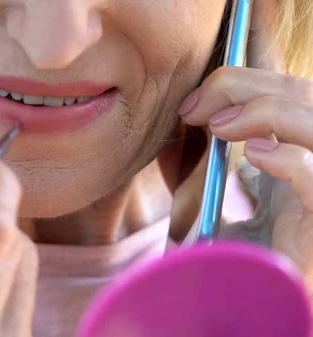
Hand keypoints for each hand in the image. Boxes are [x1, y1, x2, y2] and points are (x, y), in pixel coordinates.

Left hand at [178, 0, 312, 283]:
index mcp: (301, 150)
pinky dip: (292, 160)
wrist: (276, 305)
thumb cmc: (251, 258)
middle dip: (244, 89)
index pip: (286, 93)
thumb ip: (206, 167)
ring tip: (219, 127)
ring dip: (268, 112)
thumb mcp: (222, 205)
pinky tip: (257, 156)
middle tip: (193, 110)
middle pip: (301, 95)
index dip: (243, 82)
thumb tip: (180, 128)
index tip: (193, 104)